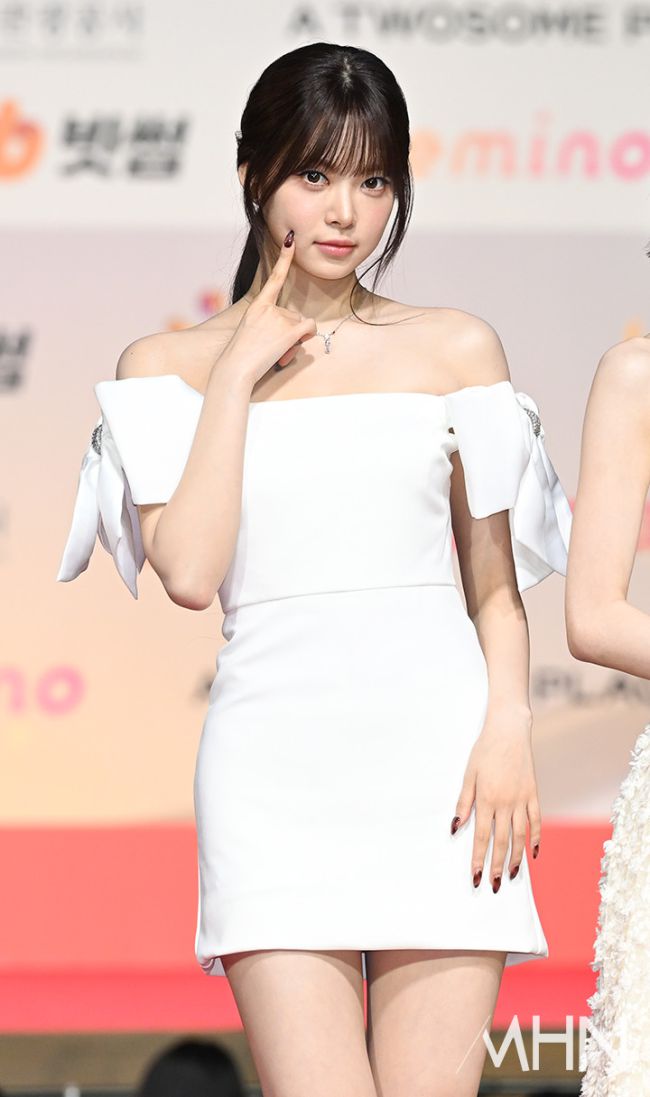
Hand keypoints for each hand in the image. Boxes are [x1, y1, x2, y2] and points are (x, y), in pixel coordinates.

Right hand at [220, 229, 317, 385]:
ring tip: (276, 352)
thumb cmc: (241, 357)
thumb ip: (268, 326)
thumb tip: (291, 331)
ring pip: (300, 323)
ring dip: (295, 338)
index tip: (290, 239)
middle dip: (289, 331)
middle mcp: (268, 308)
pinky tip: (291, 346)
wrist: (235, 368)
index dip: (284, 258)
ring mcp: (278, 318)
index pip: (274, 278)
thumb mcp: (250, 334)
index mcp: (257, 306)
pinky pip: (309, 327)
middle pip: (292, 314)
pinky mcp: (288, 330)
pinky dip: (306, 336)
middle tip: (273, 347)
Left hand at [450, 704, 540, 890]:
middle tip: (495, 885)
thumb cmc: (484, 751)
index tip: (476, 877)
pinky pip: (536, 821)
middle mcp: (505, 802)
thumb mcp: (468, 774)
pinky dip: (535, 838)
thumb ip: (463, 802)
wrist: (509, 730)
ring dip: (517, 858)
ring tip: (513, 875)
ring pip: (520, 835)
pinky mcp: (534, 793)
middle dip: (498, 865)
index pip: (481, 836)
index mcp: (486, 798)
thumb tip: (455, 827)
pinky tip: (532, 853)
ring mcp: (522, 799)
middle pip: (502, 841)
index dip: (478, 858)